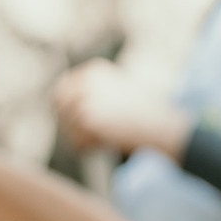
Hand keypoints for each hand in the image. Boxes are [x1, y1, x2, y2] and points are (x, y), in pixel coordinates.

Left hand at [52, 59, 188, 156]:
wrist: (161, 126)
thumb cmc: (146, 114)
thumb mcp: (119, 93)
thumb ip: (94, 94)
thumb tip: (64, 106)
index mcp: (93, 71)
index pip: (62, 90)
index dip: (66, 109)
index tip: (79, 122)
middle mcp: (85, 81)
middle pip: (60, 108)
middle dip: (71, 124)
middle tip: (89, 136)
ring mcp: (85, 100)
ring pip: (68, 129)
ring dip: (84, 139)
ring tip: (108, 139)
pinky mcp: (87, 120)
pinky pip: (76, 143)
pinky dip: (89, 150)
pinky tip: (108, 145)